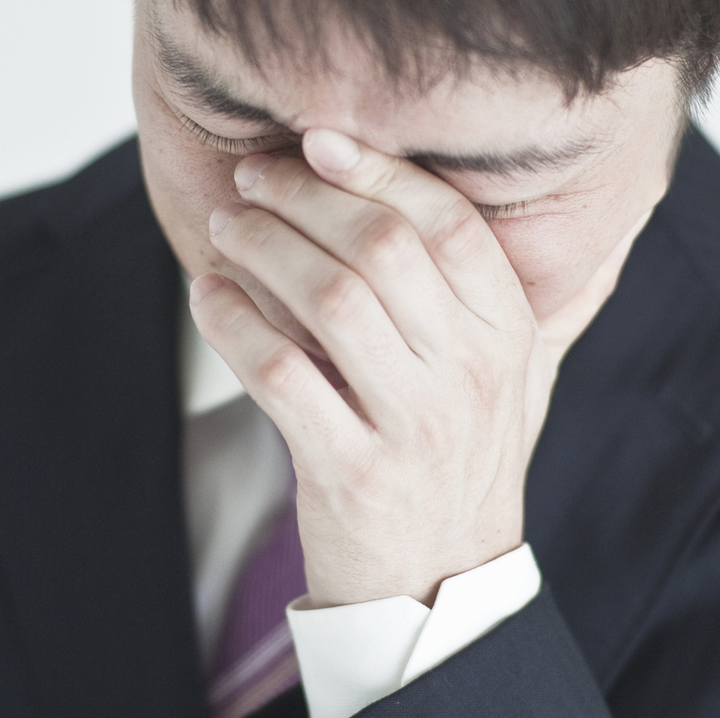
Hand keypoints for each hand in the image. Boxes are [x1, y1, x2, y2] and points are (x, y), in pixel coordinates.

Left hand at [189, 128, 555, 607]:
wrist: (439, 579)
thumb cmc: (457, 456)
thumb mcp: (505, 374)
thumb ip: (478, 292)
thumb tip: (404, 188)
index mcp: (510, 335)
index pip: (447, 223)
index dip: (379, 169)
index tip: (317, 140)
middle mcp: (472, 373)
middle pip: (379, 246)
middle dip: (303, 198)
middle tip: (252, 181)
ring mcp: (415, 425)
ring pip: (327, 299)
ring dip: (261, 249)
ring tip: (225, 229)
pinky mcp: (353, 472)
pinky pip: (279, 374)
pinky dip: (233, 323)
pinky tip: (209, 296)